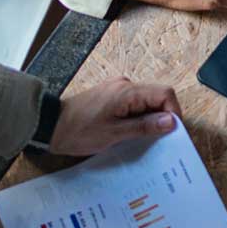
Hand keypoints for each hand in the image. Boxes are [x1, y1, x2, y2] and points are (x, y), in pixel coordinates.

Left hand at [49, 77, 181, 155]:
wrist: (52, 126)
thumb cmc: (80, 131)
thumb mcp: (115, 134)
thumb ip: (144, 127)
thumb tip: (171, 122)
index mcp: (127, 91)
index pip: (164, 93)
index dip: (174, 113)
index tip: (172, 134)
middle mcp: (124, 85)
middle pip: (157, 97)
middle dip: (163, 118)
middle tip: (161, 142)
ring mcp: (117, 89)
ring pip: (146, 102)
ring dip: (150, 120)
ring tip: (146, 141)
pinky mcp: (112, 96)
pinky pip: (134, 105)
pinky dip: (139, 118)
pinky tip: (133, 134)